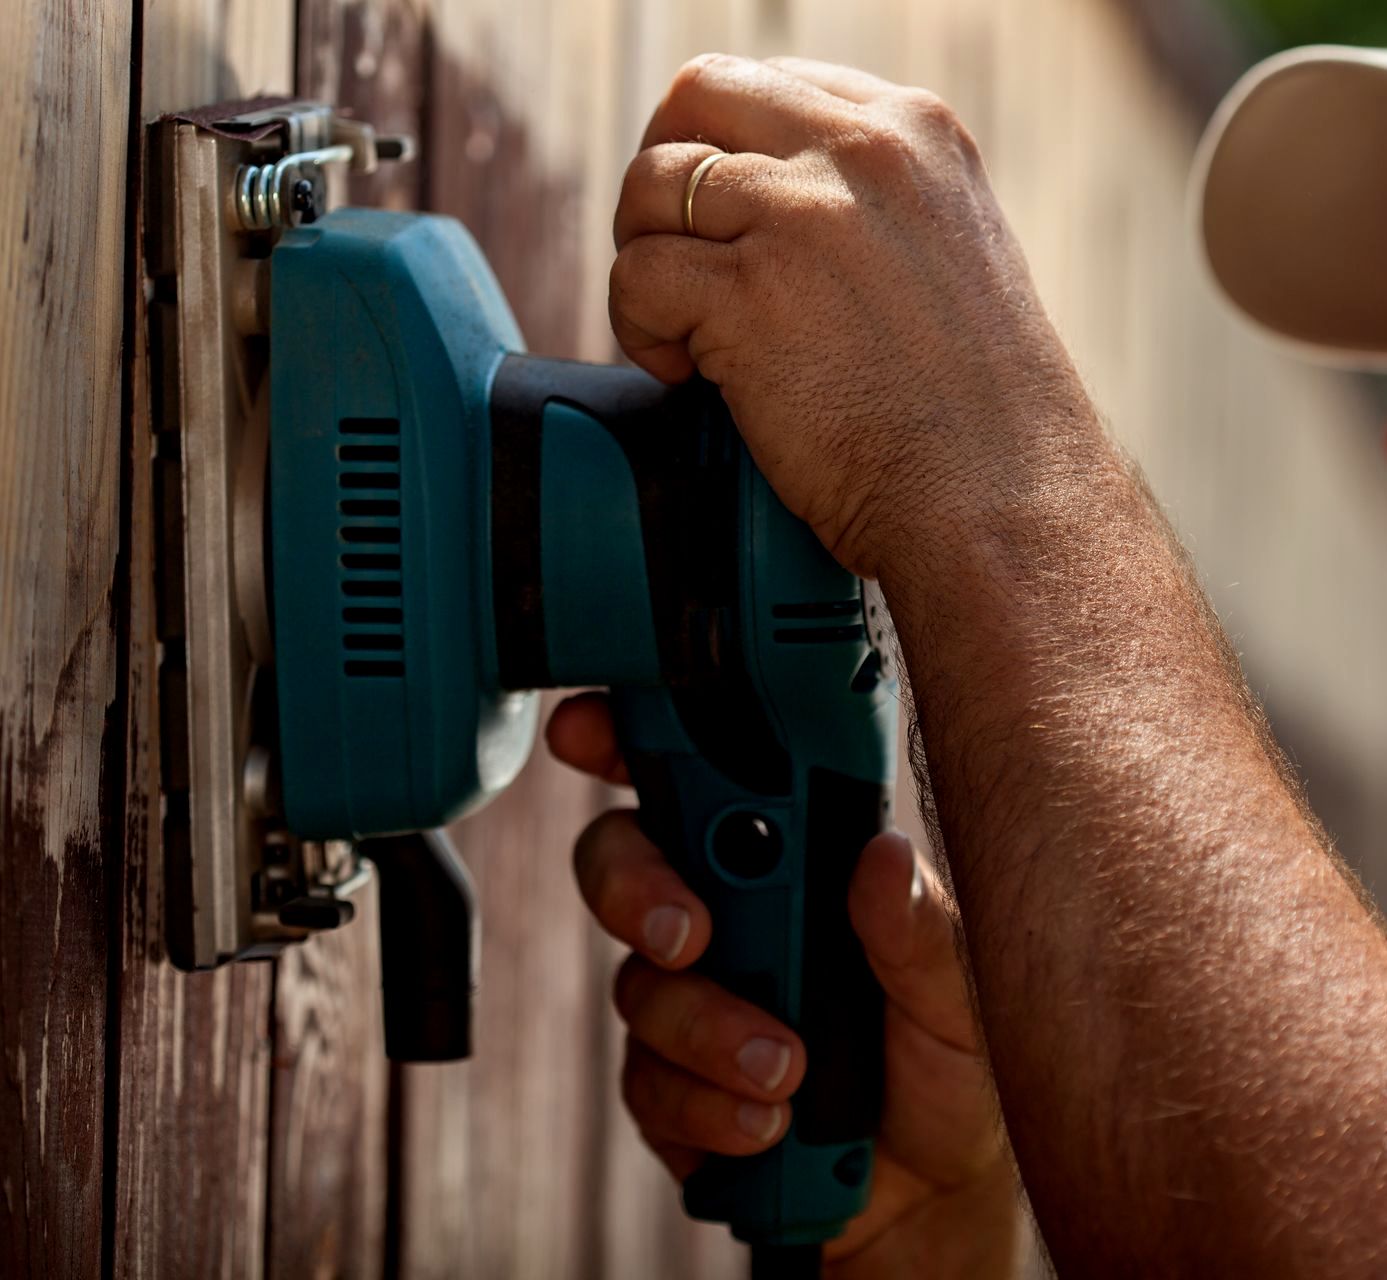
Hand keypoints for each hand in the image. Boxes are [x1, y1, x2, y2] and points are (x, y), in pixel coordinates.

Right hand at [548, 692, 1018, 1277]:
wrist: (929, 1193)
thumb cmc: (947, 1065)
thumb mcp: (957, 990)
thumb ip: (916, 928)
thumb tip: (882, 855)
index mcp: (789, 861)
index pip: (696, 775)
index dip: (625, 738)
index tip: (587, 732)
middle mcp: (724, 913)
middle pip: (622, 859)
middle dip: (637, 887)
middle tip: (689, 935)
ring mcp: (688, 997)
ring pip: (637, 983)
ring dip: (704, 1027)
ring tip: (783, 1070)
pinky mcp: (671, 1082)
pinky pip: (649, 1081)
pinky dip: (704, 1105)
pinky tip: (764, 1123)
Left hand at [610, 54, 1086, 576]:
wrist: (997, 498)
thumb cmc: (976, 417)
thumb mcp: (952, 258)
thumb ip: (873, 212)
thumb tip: (776, 215)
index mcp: (913, 132)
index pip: (771, 85)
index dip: (724, 152)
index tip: (723, 224)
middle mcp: (857, 151)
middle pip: (698, 98)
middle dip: (661, 176)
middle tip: (673, 257)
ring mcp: (800, 216)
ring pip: (652, 184)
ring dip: (643, 258)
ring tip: (681, 332)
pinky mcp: (749, 295)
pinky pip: (638, 274)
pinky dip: (638, 327)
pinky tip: (684, 372)